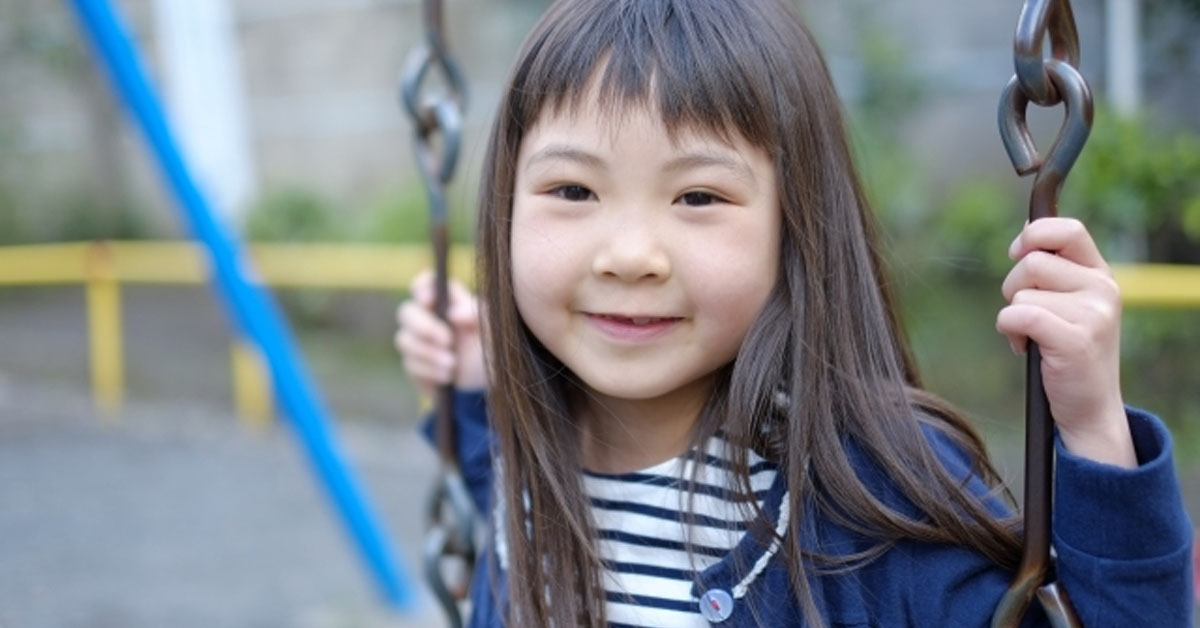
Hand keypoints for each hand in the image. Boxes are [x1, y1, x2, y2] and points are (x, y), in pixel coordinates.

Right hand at [395, 270, 486, 394]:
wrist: (485, 378)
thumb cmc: (488, 344)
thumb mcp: (490, 327)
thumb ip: (475, 313)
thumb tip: (454, 314)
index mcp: (444, 300)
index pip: (424, 284)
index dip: (421, 288)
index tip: (430, 300)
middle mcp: (425, 316)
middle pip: (406, 312)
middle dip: (425, 327)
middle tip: (447, 340)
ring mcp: (415, 340)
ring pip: (405, 340)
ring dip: (429, 353)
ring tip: (452, 364)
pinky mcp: (413, 363)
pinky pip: (410, 364)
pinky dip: (429, 370)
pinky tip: (446, 376)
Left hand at [996, 218, 1135, 467]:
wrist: (1090, 408)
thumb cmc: (1070, 353)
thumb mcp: (1072, 304)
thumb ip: (1055, 270)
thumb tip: (1025, 233)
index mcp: (1101, 275)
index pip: (1069, 230)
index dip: (1034, 234)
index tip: (1017, 252)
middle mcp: (1102, 290)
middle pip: (1030, 262)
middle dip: (1013, 288)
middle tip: (1027, 316)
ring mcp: (1093, 315)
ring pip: (1020, 293)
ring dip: (1012, 316)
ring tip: (1032, 338)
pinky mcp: (1075, 340)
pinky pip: (1018, 315)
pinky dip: (1009, 330)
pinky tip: (1024, 347)